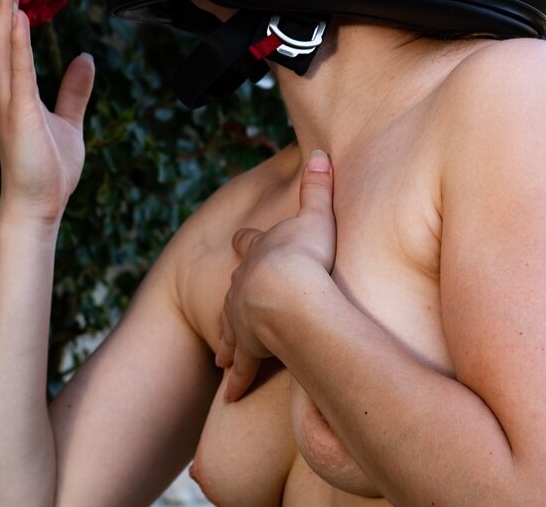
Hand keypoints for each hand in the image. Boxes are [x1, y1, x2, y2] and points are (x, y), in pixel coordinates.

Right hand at [0, 0, 94, 224]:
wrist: (37, 206)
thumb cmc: (48, 170)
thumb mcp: (68, 121)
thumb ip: (74, 90)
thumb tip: (86, 58)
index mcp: (15, 91)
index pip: (10, 41)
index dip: (8, 9)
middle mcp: (5, 90)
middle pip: (0, 36)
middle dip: (0, 0)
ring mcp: (8, 100)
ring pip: (4, 46)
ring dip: (4, 10)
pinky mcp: (19, 111)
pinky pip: (18, 71)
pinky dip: (18, 43)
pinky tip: (18, 18)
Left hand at [217, 149, 335, 401]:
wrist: (286, 294)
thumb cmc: (304, 255)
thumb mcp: (315, 215)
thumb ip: (317, 186)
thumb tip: (323, 151)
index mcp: (257, 251)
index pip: (247, 243)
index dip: (246, 243)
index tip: (240, 241)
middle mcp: (242, 283)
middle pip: (234, 288)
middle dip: (236, 295)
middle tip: (233, 304)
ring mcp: (240, 316)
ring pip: (231, 328)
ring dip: (229, 340)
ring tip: (222, 356)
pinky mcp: (247, 348)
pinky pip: (240, 367)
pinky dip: (236, 379)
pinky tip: (231, 394)